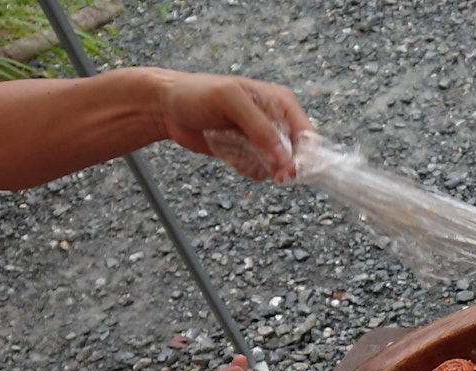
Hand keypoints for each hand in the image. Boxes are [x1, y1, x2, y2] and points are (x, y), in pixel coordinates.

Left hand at [156, 71, 314, 181]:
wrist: (168, 108)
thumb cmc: (197, 94)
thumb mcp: (231, 101)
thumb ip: (258, 127)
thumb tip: (283, 156)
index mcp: (281, 103)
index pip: (307, 135)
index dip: (303, 155)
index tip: (288, 170)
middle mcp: (277, 122)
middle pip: (296, 155)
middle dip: (279, 165)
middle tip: (260, 165)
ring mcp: (263, 140)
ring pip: (277, 167)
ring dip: (257, 165)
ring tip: (233, 147)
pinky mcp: (250, 154)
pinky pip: (258, 171)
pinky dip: (244, 168)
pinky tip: (228, 153)